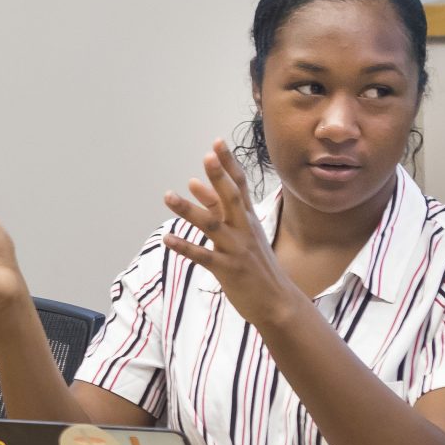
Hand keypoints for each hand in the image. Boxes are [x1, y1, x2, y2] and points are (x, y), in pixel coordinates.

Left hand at [161, 141, 301, 331]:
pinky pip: (203, 256)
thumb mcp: (242, 233)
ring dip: (189, 210)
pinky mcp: (228, 270)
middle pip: (231, 198)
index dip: (228, 164)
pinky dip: (184, 247)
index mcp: (248, 219)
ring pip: (212, 225)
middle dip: (219, 176)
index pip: (239, 185)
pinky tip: (167, 239)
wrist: (277, 301)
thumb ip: (217, 209)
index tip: (217, 143)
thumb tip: (194, 184)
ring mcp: (236, 249)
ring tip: (168, 196)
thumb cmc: (256, 265)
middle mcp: (244, 230)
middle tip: (207, 155)